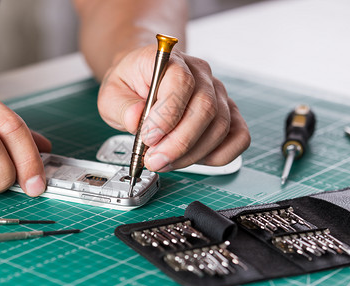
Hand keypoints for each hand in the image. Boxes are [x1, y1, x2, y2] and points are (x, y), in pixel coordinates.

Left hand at [97, 46, 249, 171]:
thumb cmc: (131, 85)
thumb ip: (121, 106)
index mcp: (171, 60)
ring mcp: (218, 93)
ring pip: (220, 126)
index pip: (180, 82)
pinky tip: (194, 159)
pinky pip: (238, 138)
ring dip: (192, 154)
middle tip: (154, 160)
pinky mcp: (228, 113)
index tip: (147, 138)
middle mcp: (201, 74)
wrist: (144, 78)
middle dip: (179, 143)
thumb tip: (136, 119)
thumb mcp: (111, 93)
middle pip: (205, 108)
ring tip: (165, 162)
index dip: (166, 115)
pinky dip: (219, 156)